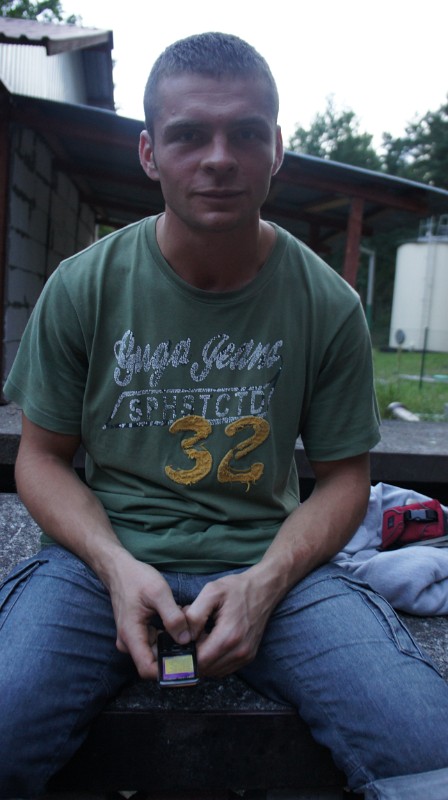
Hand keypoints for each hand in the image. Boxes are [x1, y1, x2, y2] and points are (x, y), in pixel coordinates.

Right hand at [107, 551, 190, 678]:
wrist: (119, 569)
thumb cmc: (136, 578)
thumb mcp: (159, 592)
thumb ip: (172, 617)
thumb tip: (185, 640)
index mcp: (131, 636)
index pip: (148, 670)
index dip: (168, 671)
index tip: (188, 664)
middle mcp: (128, 643)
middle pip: (154, 662)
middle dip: (174, 654)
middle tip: (192, 639)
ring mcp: (131, 639)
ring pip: (155, 652)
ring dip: (171, 644)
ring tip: (185, 627)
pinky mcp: (136, 634)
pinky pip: (153, 643)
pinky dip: (166, 637)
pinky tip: (177, 622)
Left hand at [185, 567, 273, 677]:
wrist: (263, 589)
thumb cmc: (236, 588)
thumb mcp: (211, 592)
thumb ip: (194, 615)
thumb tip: (183, 637)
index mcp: (229, 636)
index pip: (199, 661)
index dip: (184, 654)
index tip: (177, 642)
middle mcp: (239, 651)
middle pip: (205, 669)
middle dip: (191, 656)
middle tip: (187, 637)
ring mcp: (245, 656)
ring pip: (214, 671)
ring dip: (202, 660)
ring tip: (199, 638)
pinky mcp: (248, 657)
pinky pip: (223, 668)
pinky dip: (213, 660)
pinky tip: (210, 642)